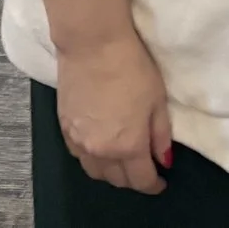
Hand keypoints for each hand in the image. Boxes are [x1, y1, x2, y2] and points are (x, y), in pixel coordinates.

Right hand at [53, 33, 175, 192]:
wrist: (93, 44)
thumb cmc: (132, 67)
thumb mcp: (157, 100)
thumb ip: (160, 135)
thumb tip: (164, 160)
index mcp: (128, 146)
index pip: (141, 180)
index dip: (154, 185)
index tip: (161, 182)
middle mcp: (101, 151)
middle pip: (117, 180)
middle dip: (133, 178)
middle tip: (144, 167)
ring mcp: (79, 141)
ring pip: (95, 172)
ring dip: (111, 172)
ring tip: (122, 160)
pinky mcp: (64, 128)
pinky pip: (78, 156)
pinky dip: (92, 158)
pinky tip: (100, 147)